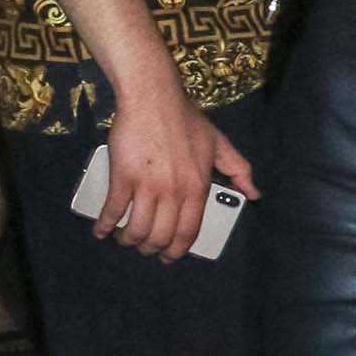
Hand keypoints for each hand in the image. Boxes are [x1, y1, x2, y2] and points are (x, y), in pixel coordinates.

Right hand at [97, 81, 257, 260]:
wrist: (154, 98)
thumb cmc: (186, 120)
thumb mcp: (219, 144)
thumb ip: (239, 170)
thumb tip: (254, 194)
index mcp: (198, 187)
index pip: (188, 231)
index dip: (177, 249)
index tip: (169, 256)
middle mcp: (174, 192)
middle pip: (161, 235)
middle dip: (151, 248)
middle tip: (145, 249)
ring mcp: (147, 185)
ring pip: (137, 228)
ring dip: (128, 240)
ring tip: (125, 239)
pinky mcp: (123, 176)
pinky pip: (112, 209)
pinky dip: (104, 224)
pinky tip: (101, 230)